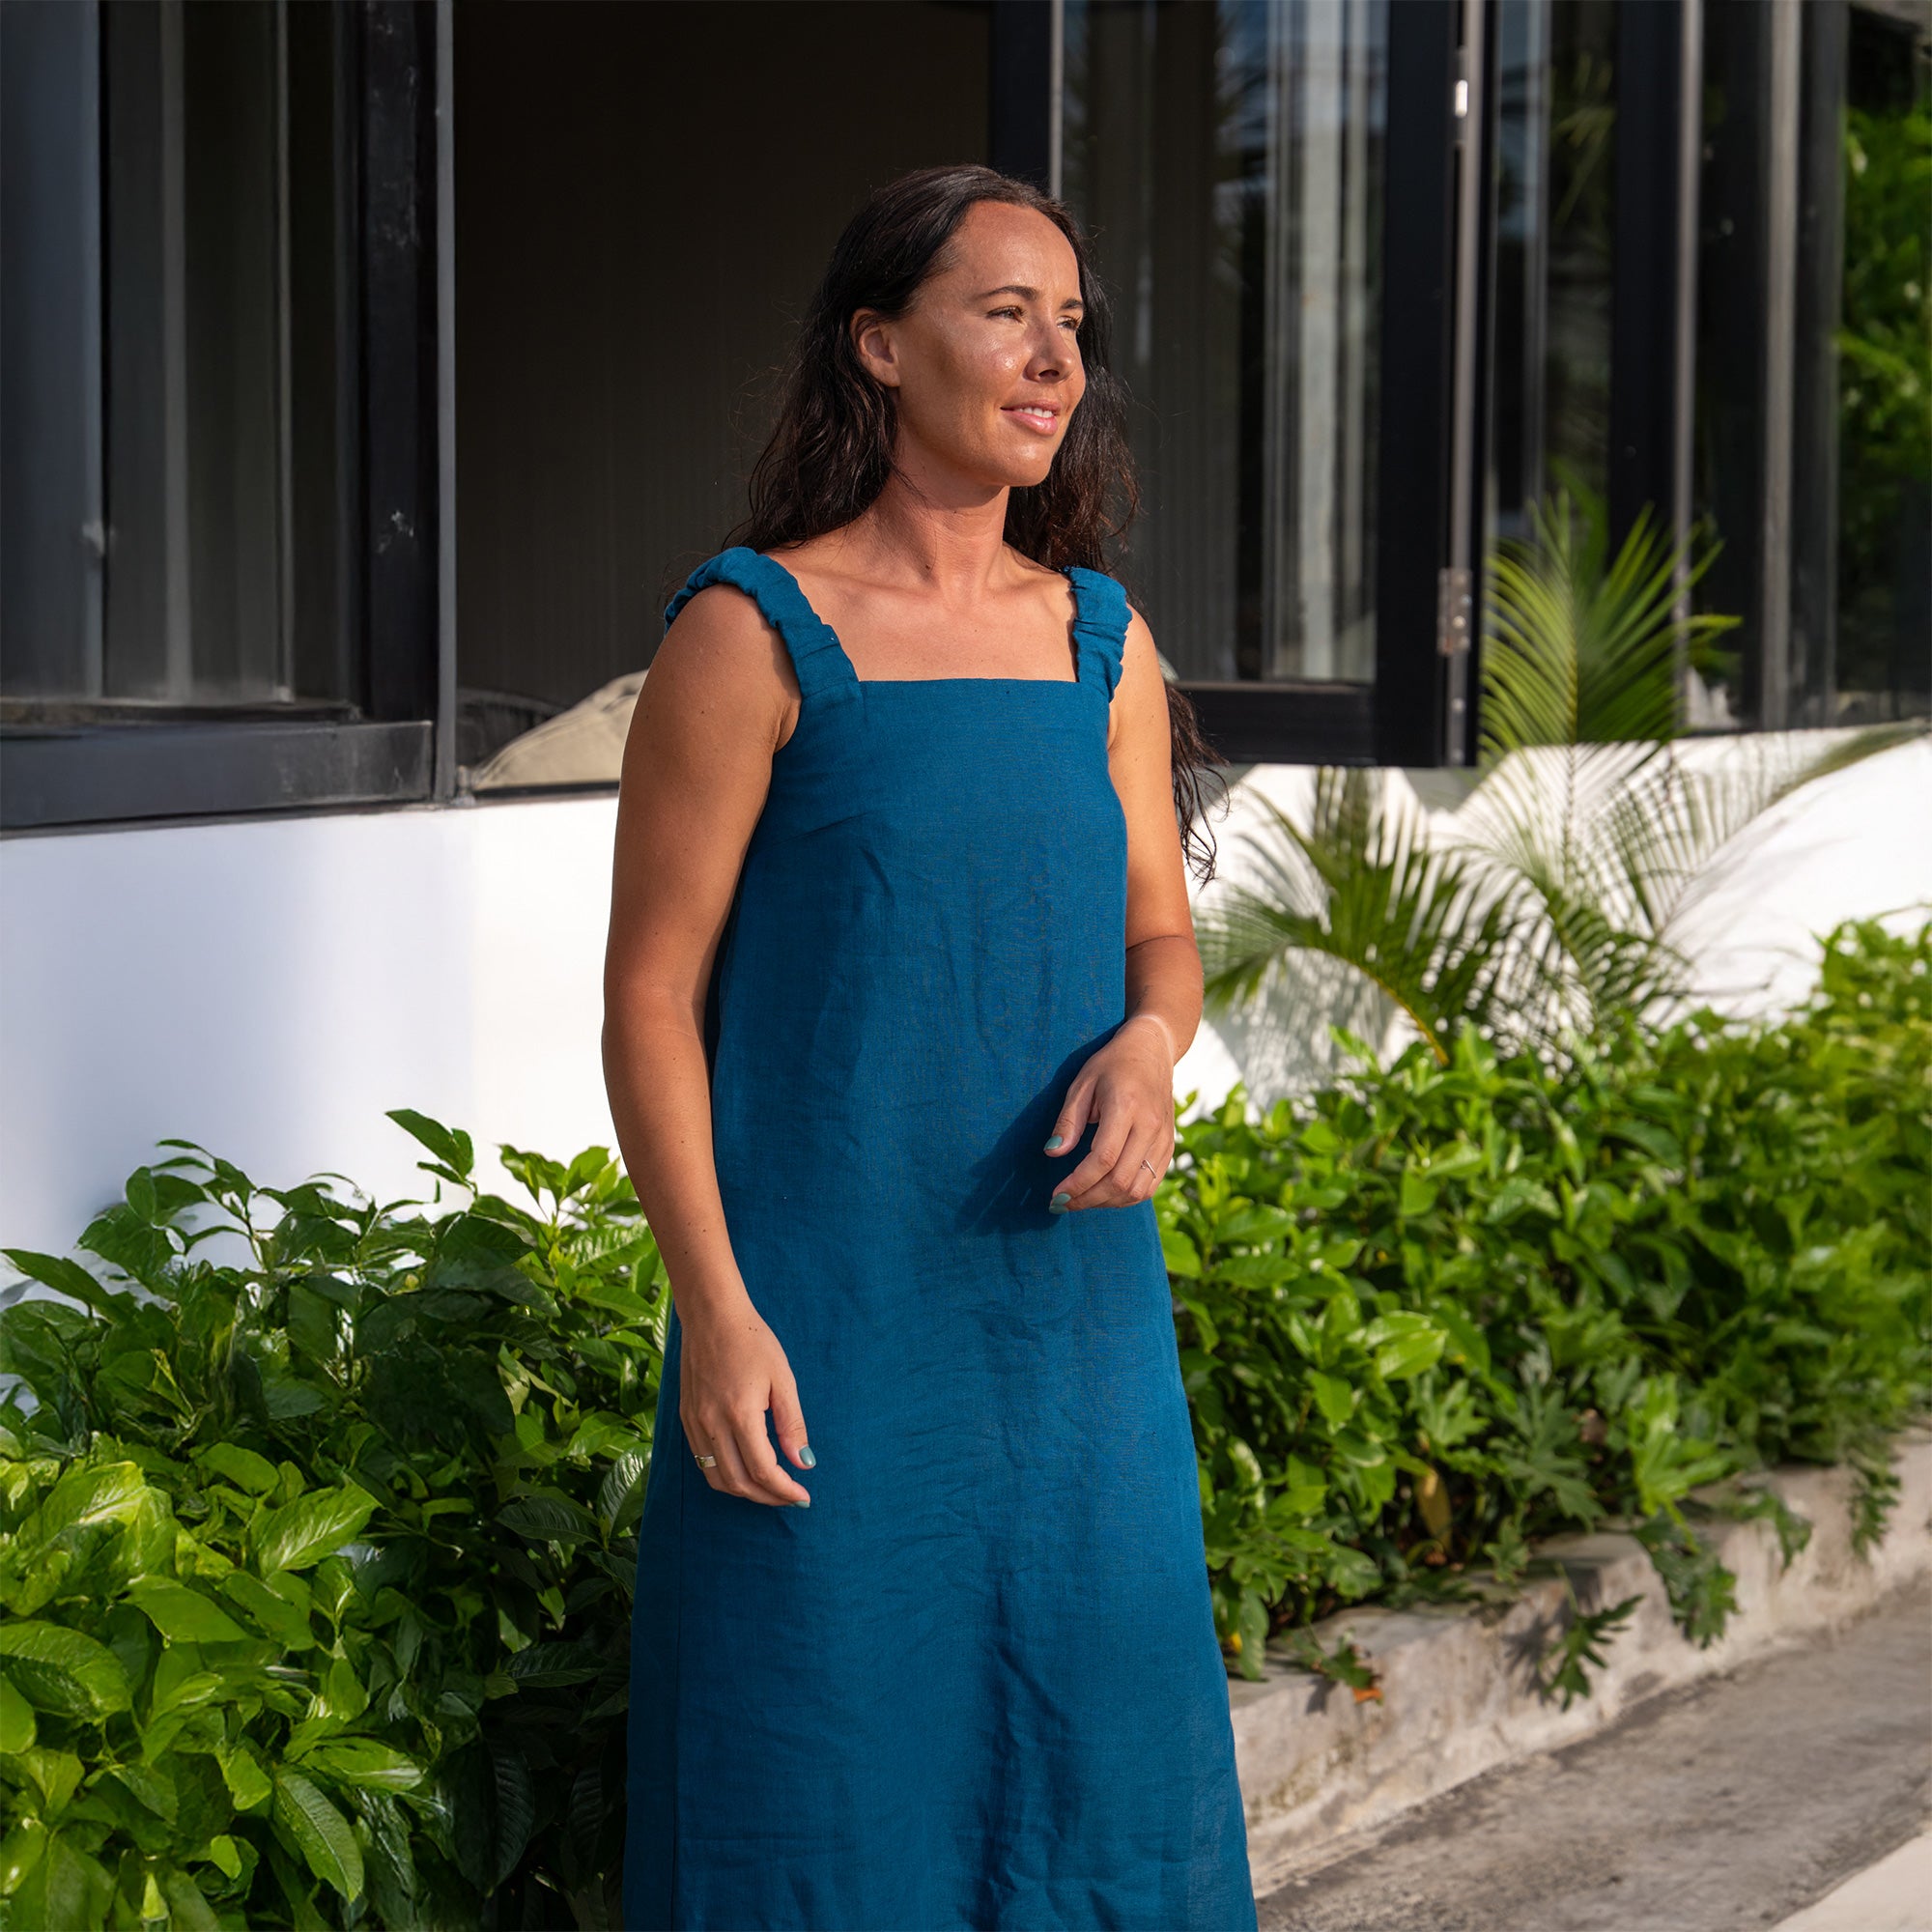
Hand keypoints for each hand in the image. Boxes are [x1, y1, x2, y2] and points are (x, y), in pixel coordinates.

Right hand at [676, 1290, 814, 1506]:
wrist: (712, 1316)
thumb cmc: (752, 1341)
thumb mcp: (782, 1379)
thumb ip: (792, 1425)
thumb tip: (803, 1463)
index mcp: (739, 1414)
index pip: (762, 1470)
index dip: (784, 1490)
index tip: (803, 1496)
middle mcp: (711, 1424)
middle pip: (738, 1482)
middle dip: (767, 1497)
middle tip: (790, 1497)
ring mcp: (694, 1423)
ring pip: (717, 1478)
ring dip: (745, 1492)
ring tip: (769, 1489)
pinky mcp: (686, 1419)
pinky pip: (702, 1462)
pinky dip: (725, 1475)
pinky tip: (744, 1470)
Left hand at [1042, 1011, 1178, 1211]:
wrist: (1152, 1050)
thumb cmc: (1112, 1064)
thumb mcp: (1082, 1083)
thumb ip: (1069, 1120)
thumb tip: (1053, 1152)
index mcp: (1126, 1107)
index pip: (1102, 1159)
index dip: (1078, 1183)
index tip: (1056, 1194)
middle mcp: (1150, 1126)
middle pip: (1120, 1180)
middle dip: (1088, 1199)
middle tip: (1062, 1203)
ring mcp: (1163, 1139)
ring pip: (1137, 1189)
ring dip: (1107, 1203)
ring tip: (1082, 1200)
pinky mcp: (1169, 1147)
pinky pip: (1151, 1185)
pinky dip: (1126, 1197)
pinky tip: (1105, 1194)